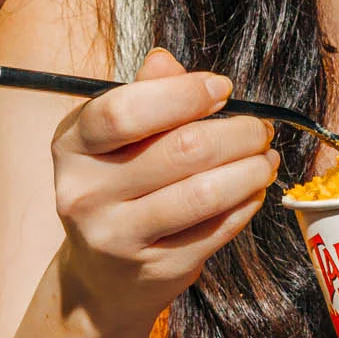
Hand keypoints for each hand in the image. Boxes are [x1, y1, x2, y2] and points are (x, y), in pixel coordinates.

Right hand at [50, 48, 277, 337]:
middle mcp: (85, 192)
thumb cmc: (118, 189)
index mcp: (72, 146)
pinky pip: (216, 230)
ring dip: (250, 170)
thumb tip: (166, 61)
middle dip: (237, 133)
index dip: (183, 94)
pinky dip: (245, 204)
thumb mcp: (116, 140)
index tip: (222, 88)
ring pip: (204, 193)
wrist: (103, 276)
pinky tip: (253, 190)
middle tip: (260, 128)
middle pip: (180, 150)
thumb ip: (143, 97)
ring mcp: (117, 236)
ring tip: (266, 158)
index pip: (124, 111)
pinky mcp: (154, 269)